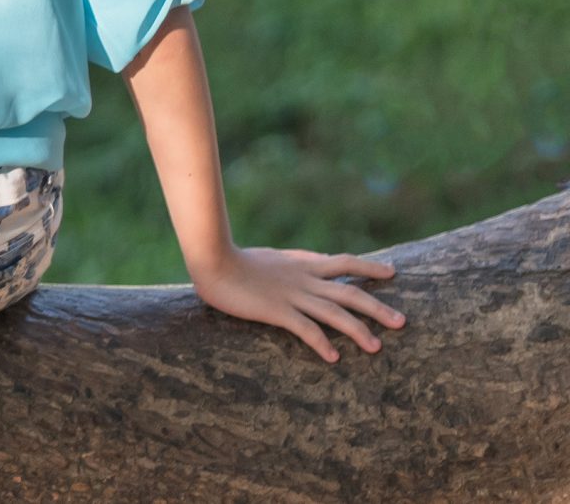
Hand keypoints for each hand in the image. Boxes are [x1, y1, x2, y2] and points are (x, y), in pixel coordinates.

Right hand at [190, 245, 400, 362]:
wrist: (211, 258)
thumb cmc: (230, 258)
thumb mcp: (267, 258)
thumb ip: (286, 265)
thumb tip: (300, 265)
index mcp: (301, 263)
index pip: (343, 262)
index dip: (369, 267)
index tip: (391, 272)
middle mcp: (303, 279)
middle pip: (349, 292)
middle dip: (377, 307)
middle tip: (402, 322)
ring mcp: (292, 295)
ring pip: (334, 313)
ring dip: (358, 330)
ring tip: (377, 347)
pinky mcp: (276, 310)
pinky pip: (306, 329)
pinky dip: (321, 343)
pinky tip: (334, 357)